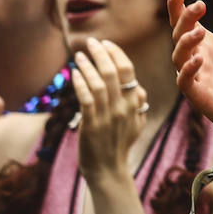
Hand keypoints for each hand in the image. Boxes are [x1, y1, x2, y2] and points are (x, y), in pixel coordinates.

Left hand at [71, 38, 147, 180]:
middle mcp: (124, 107)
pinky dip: (80, 84)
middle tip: (91, 42)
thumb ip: (138, 105)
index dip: (117, 54)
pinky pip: (86, 99)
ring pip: (100, 83)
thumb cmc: (119, 146)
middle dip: (102, 54)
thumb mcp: (136, 124)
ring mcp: (108, 116)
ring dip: (89, 66)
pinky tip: (73, 74)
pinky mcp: (92, 124)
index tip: (106, 44)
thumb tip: (138, 88)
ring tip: (79, 55)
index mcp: (135, 104)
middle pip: (115, 73)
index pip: (128, 71)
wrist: (108, 171)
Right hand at [170, 0, 212, 160]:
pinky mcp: (201, 98)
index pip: (187, 25)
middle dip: (184, 20)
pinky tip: (198, 60)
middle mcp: (199, 61)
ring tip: (199, 32)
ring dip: (186, 43)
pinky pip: (186, 83)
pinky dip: (188, 71)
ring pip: (178, 58)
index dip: (178, 8)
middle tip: (198, 5)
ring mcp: (198, 79)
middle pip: (180, 36)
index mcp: (210, 47)